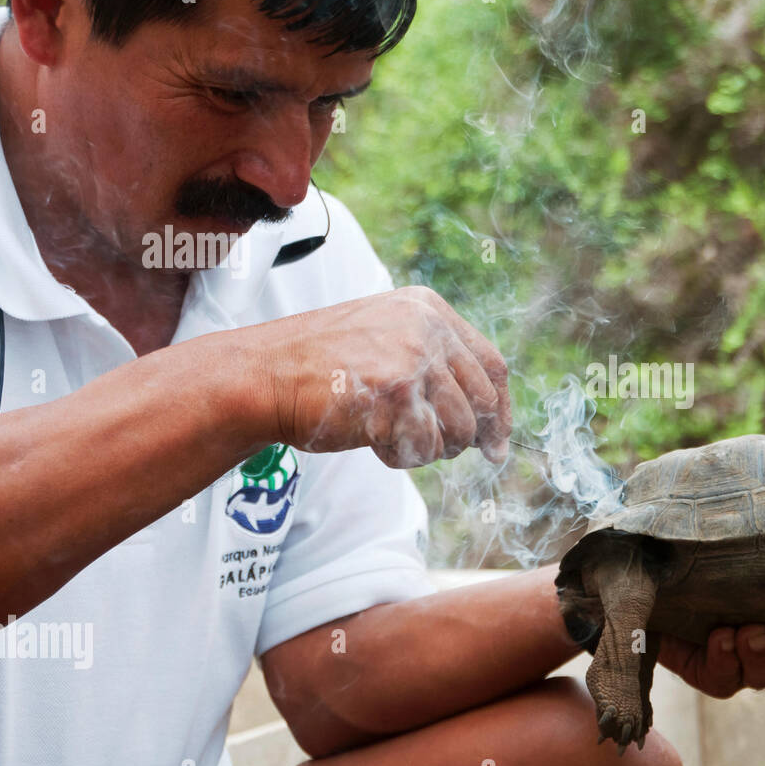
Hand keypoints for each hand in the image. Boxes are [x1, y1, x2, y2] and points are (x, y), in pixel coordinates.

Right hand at [251, 286, 511, 467]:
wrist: (264, 376)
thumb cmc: (323, 369)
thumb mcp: (386, 342)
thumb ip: (437, 366)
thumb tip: (492, 430)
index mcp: (429, 309)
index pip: (493, 365)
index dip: (500, 409)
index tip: (497, 443)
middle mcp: (426, 328)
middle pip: (482, 401)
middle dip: (466, 437)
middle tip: (439, 449)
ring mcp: (412, 358)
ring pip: (459, 430)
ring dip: (430, 448)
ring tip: (390, 434)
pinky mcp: (395, 394)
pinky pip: (424, 447)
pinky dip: (400, 456)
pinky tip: (371, 440)